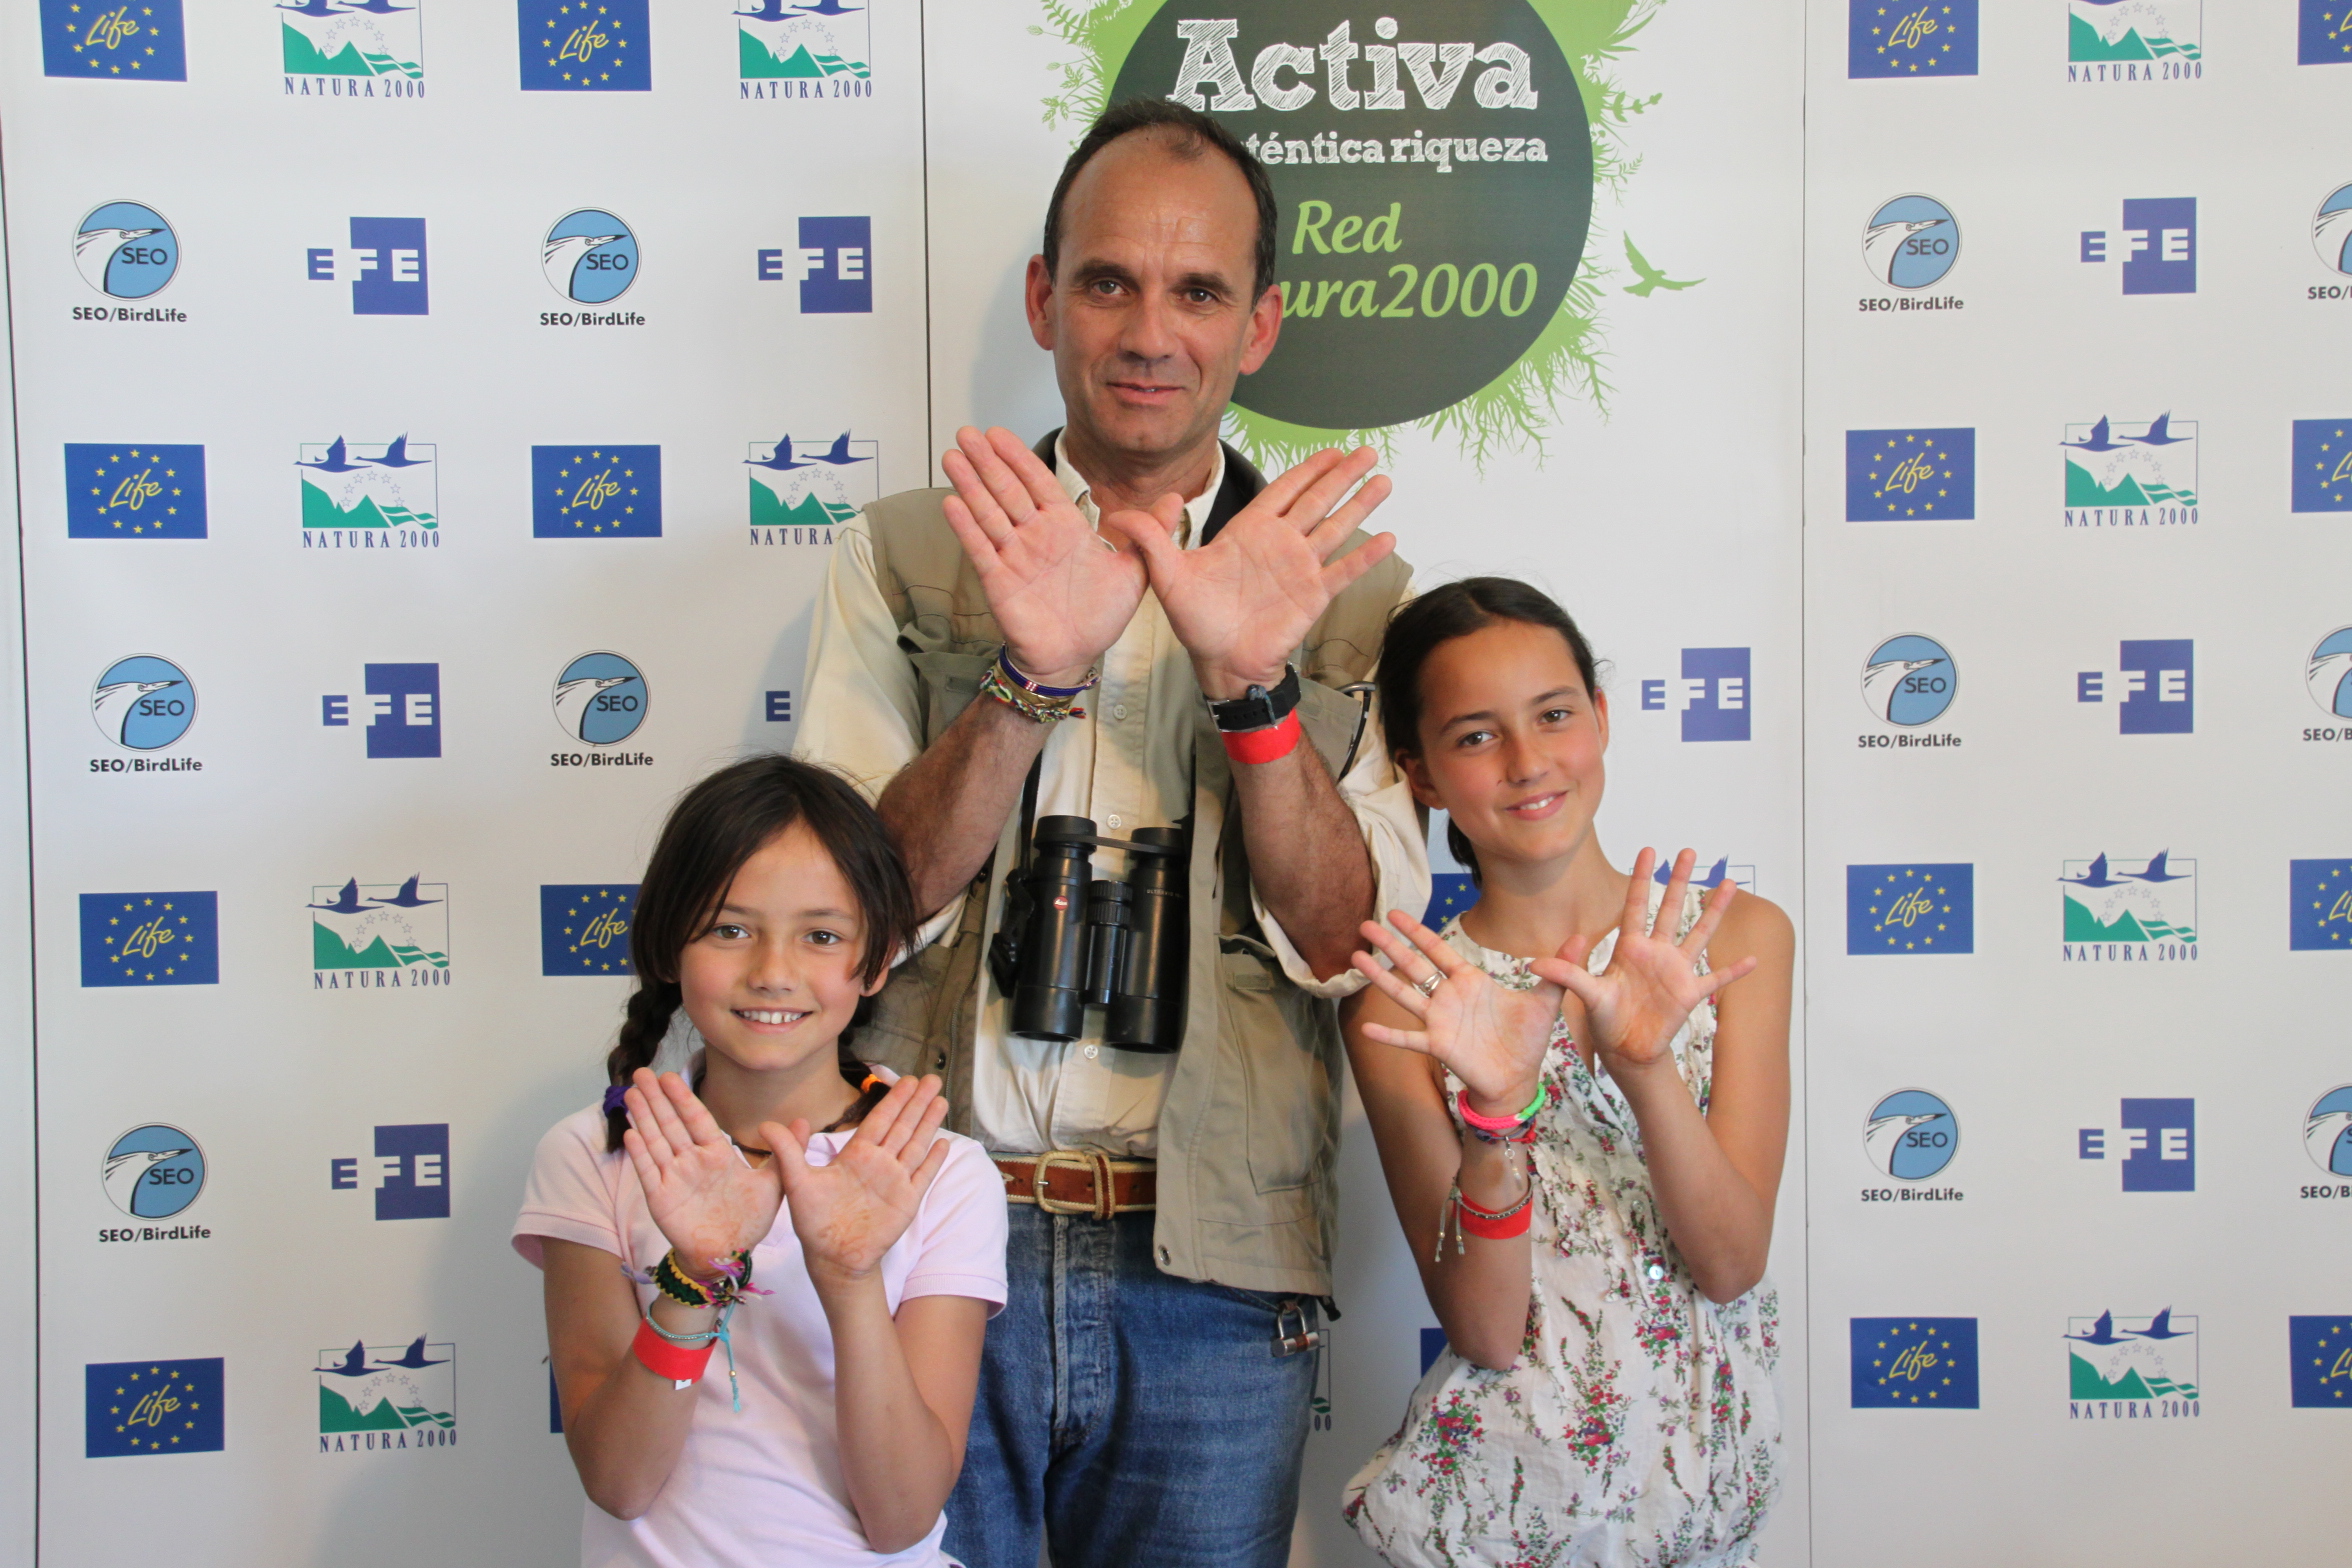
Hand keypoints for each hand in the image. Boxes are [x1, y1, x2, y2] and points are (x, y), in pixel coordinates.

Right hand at [620, 1070, 782, 1281]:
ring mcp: (674, 1178)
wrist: (730, 1254)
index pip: (696, 1119)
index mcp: (716, 1154)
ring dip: (643, 1118)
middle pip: (671, 1124)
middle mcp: (692, 1161)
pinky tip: (631, 1133)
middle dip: (656, 1099)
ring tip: (631, 1093)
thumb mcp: (774, 1184)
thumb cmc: (749, 1219)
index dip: (682, 1098)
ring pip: (655, 1141)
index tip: (669, 1076)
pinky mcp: (661, 1198)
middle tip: (642, 1073)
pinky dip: (640, 1154)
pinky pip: (648, 1172)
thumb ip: (785, 1152)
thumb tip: (803, 1121)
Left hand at [769, 1075, 953, 1286]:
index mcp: (856, 1156)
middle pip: (902, 1126)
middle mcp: (879, 1164)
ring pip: (916, 1144)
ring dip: (929, 1122)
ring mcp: (895, 1181)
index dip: (894, 1100)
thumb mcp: (797, 1183)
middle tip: (931, 1079)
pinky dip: (934, 1160)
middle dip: (917, 1102)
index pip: (879, 1120)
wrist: (832, 1257)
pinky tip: (944, 1143)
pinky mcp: (906, 1201)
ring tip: (941, 1100)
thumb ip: (787, 1152)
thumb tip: (765, 1124)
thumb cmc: (813, 1221)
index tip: (907, 1080)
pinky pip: (923, 1175)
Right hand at [939, 427, 1146, 686]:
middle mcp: (1035, 536)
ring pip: (989, 512)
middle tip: (968, 433)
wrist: (1075, 655)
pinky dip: (966, 526)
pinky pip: (980, 549)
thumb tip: (1177, 497)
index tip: (998, 434)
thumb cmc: (1100, 616)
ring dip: (970, 484)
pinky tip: (952, 503)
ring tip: (952, 456)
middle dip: (987, 461)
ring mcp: (1014, 556)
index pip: (1039, 483)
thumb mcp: (1136, 571)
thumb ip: (1150, 533)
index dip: (1019, 458)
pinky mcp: (999, 581)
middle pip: (1008, 490)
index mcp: (1065, 528)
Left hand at [1104, 447, 1394, 698]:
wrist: (1221, 661)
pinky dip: (1366, 555)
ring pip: (1336, 527)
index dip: (1306, 469)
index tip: (1330, 450)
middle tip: (1367, 452)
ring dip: (1360, 504)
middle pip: (1317, 500)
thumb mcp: (1167, 577)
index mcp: (1248, 532)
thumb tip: (1120, 514)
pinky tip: (1388, 537)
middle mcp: (1280, 544)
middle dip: (1342, 475)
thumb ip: (1152, 541)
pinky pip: (1343, 569)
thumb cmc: (1197, 621)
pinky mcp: (1313, 594)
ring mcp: (1300, 567)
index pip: (1282, 490)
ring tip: (1384, 481)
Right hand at [1350, 910, 1561, 1116]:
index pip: (1438, 950)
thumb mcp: (1548, 1000)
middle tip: (1365, 924)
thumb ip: (1560, 968)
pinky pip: (1409, 1039)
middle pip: (1414, 965)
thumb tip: (1584, 936)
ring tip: (1357, 958)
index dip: (1417, 931)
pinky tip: (1366, 1028)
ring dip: (1381, 977)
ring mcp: (1440, 1021)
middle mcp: (1449, 998)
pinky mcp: (1438, 1046)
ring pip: (1405, 994)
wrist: (1519, 1079)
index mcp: (1470, 981)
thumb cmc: (1529, 1040)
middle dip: (1390, 944)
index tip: (1396, 913)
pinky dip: (1389, 1034)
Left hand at [1528, 850, 1756, 1082]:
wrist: (1625, 1048)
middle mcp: (1656, 953)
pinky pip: (1717, 979)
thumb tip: (1532, 964)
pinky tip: (1754, 959)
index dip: (1641, 878)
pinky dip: (1735, 971)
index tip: (1649, 850)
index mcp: (1630, 948)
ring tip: (1729, 884)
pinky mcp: (1690, 994)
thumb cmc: (1605, 1019)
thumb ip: (1567, 975)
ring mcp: (1676, 971)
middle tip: (1690, 851)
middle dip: (1680, 880)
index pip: (1636, 905)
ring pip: (1699, 933)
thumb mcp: (1585, 995)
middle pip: (1671, 909)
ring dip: (1715, 911)